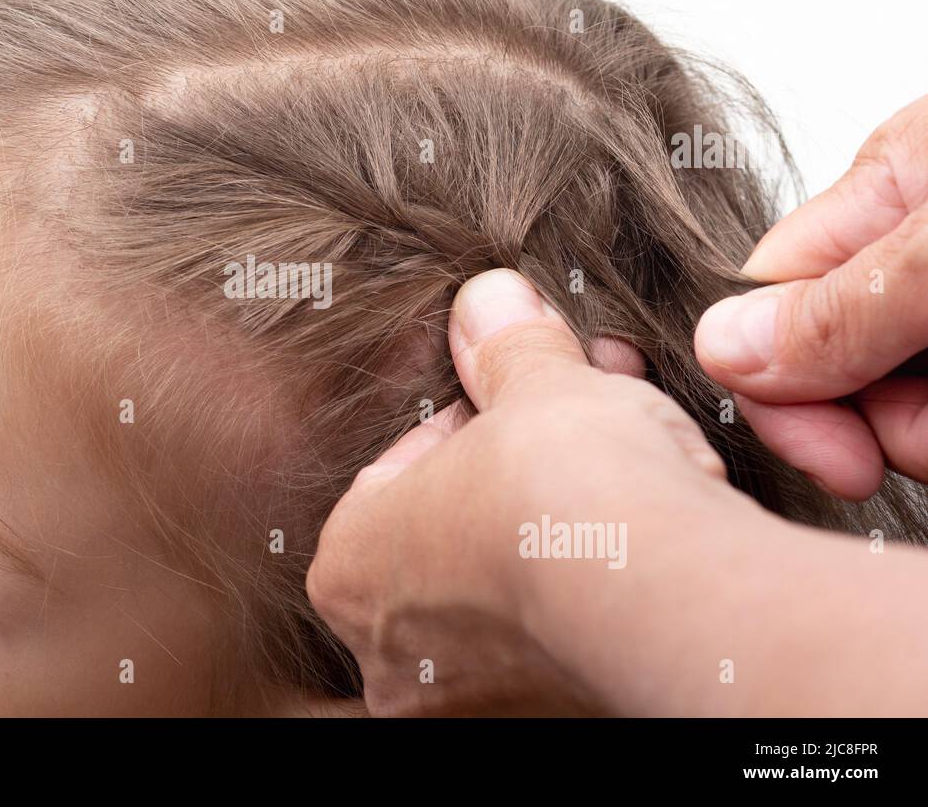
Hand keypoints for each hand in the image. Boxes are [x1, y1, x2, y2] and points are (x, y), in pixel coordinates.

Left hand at [308, 269, 753, 715]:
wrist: (667, 591)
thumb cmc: (564, 492)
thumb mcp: (532, 386)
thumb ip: (504, 344)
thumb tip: (491, 299)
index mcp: (351, 568)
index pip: (395, 479)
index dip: (463, 425)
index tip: (512, 404)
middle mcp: (396, 654)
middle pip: (456, 535)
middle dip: (518, 472)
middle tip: (576, 425)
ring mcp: (471, 700)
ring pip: (511, 590)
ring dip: (560, 525)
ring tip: (628, 463)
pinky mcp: (551, 720)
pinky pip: (562, 639)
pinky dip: (593, 588)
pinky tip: (642, 536)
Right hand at [695, 96, 927, 499]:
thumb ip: (843, 303)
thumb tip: (722, 347)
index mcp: (893, 183)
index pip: (775, 294)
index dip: (786, 387)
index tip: (834, 459)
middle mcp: (922, 240)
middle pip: (843, 359)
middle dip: (877, 418)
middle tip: (921, 443)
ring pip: (908, 399)